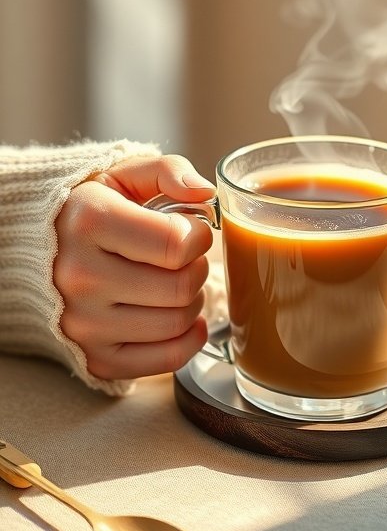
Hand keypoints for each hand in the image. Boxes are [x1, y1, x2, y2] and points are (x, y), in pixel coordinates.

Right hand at [54, 155, 215, 380]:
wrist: (37, 251)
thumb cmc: (92, 209)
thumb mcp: (123, 174)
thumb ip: (169, 171)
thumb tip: (205, 192)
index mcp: (90, 221)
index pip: (177, 244)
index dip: (199, 235)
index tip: (190, 229)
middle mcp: (80, 276)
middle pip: (181, 287)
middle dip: (197, 268)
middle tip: (185, 257)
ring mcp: (84, 322)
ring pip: (178, 323)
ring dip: (192, 300)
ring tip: (175, 281)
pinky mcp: (94, 356)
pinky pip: (166, 360)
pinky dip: (187, 338)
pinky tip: (182, 316)